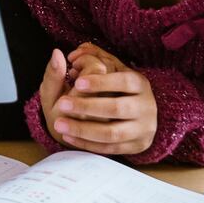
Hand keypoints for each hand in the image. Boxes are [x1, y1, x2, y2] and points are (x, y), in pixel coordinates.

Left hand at [41, 49, 158, 155]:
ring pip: (112, 133)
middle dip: (87, 106)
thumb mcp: (104, 70)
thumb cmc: (114, 88)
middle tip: (62, 104)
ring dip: (83, 129)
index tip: (77, 83)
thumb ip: (85, 58)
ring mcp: (143, 128)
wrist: (136, 117)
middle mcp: (146, 106)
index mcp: (140, 83)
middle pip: (117, 108)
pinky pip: (110, 148)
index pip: (124, 81)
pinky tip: (69, 136)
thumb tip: (58, 54)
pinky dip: (87, 144)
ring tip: (60, 124)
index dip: (101, 82)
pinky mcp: (137, 145)